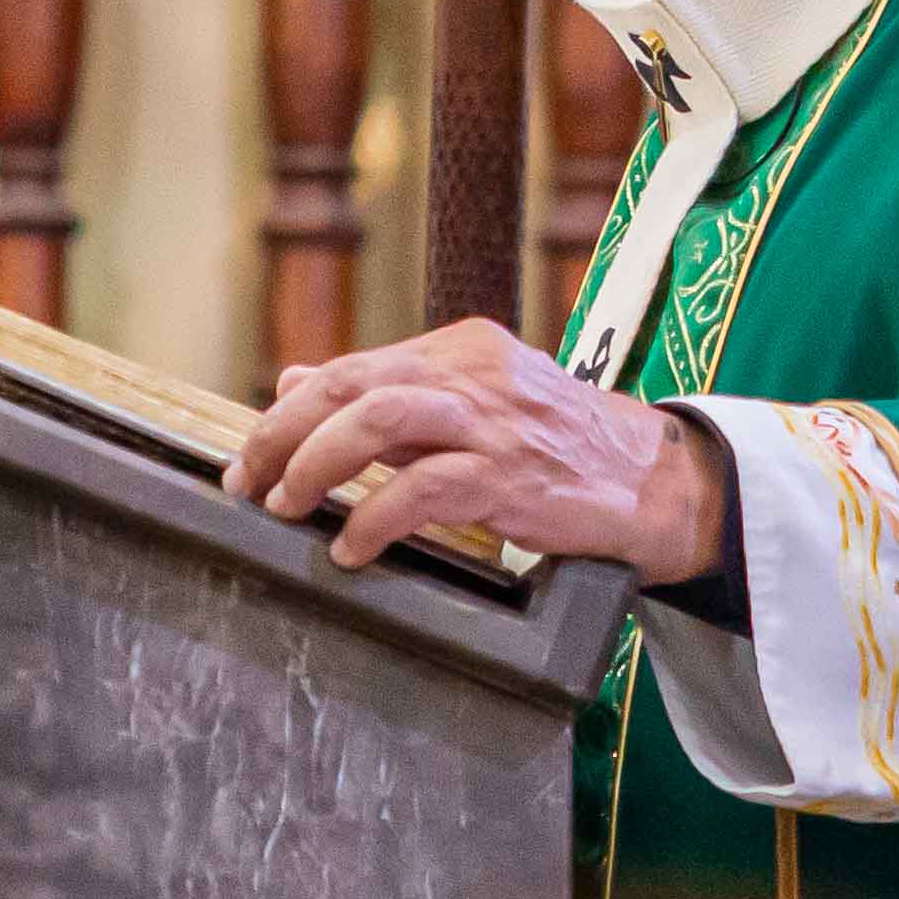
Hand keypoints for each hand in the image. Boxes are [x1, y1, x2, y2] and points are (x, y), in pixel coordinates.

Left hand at [222, 320, 733, 581]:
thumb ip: (389, 392)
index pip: (354, 367)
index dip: (290, 409)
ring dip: (316, 466)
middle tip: (248, 480)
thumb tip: (294, 380)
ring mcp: (492, 422)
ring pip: (377, 422)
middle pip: (351, 385)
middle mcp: (472, 373)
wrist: (650, 479)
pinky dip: (374, 518)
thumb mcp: (473, 402)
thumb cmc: (557, 446)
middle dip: (285, 434)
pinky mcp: (510, 474)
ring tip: (284, 506)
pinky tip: (351, 548)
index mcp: (460, 349)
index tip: (253, 452)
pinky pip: (423, 490)